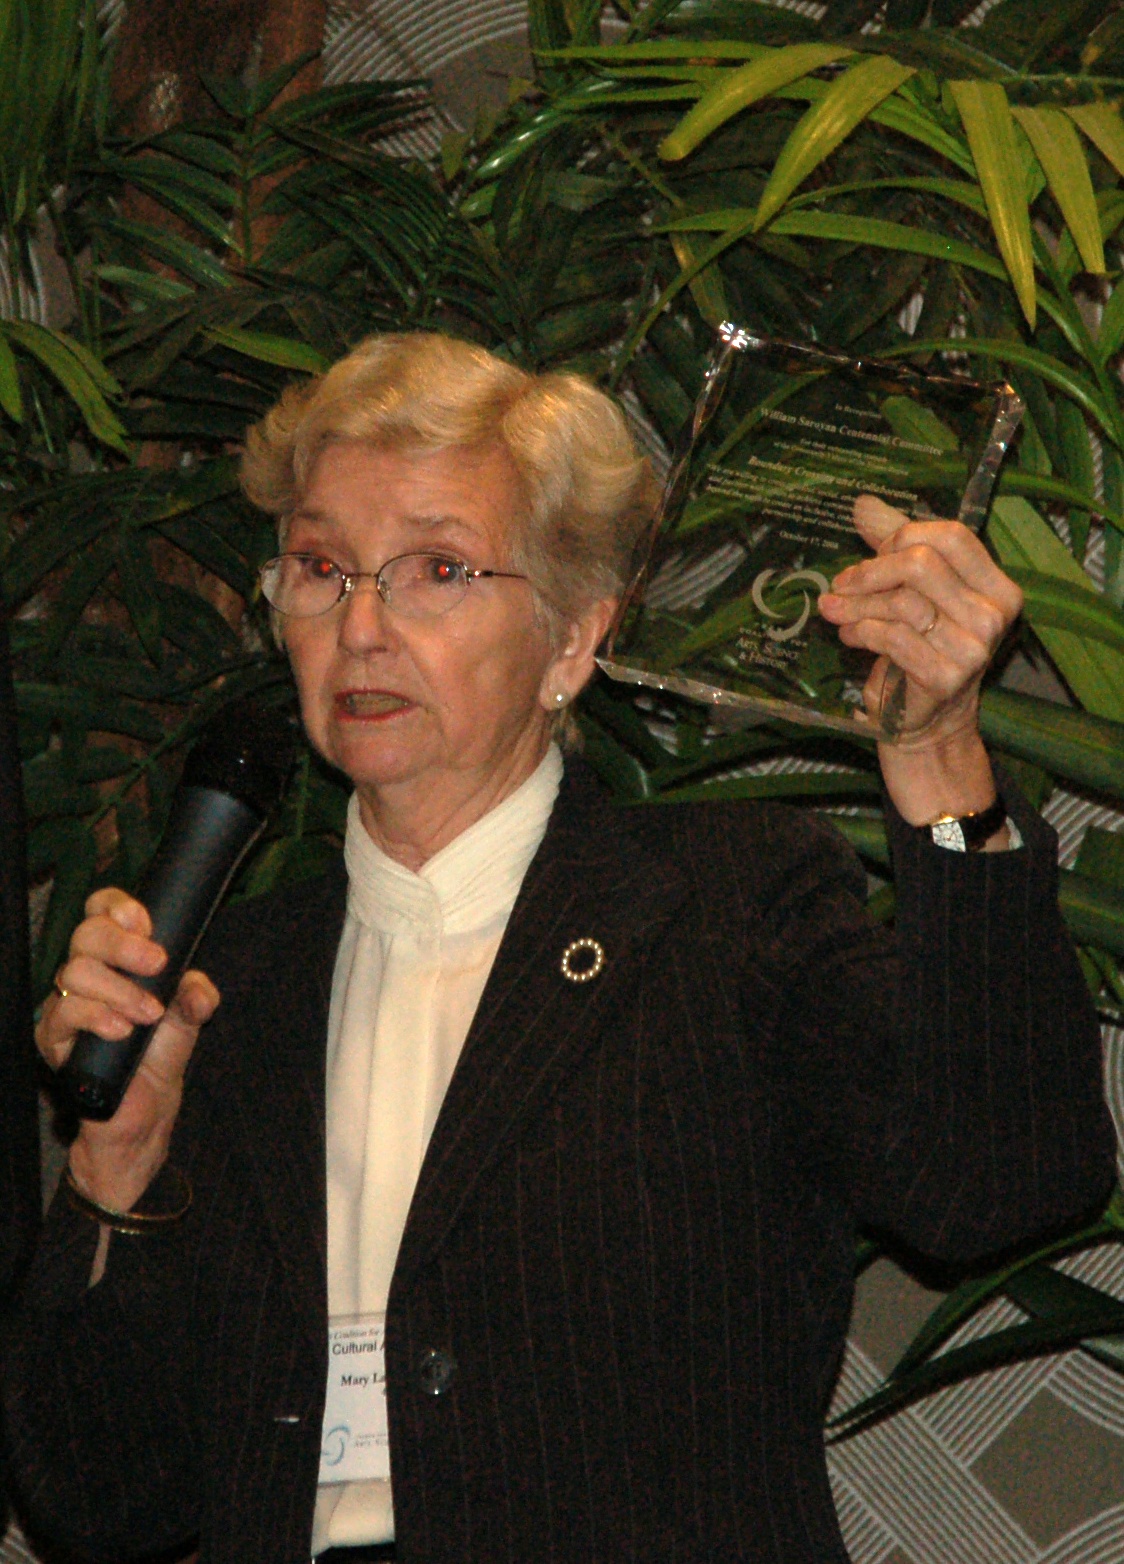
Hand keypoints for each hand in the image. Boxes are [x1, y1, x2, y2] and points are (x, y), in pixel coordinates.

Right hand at [40, 888, 218, 1215]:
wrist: (145, 1113)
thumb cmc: (159, 1057)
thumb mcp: (188, 1020)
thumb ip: (195, 995)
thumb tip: (195, 988)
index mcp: (117, 959)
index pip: (101, 911)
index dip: (118, 907)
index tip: (147, 922)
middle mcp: (87, 974)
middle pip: (86, 934)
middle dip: (124, 944)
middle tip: (157, 963)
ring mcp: (66, 1004)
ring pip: (75, 971)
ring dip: (119, 989)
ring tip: (148, 1014)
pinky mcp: (53, 1038)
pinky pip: (65, 1012)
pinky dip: (97, 1016)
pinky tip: (121, 1031)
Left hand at [817, 494, 1022, 826]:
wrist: (924, 722)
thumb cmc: (918, 649)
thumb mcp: (912, 593)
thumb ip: (894, 546)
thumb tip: (862, 504)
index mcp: (998, 587)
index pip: (952, 536)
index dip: (903, 537)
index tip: (870, 554)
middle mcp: (995, 616)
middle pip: (922, 564)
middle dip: (871, 571)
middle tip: (841, 585)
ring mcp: (974, 649)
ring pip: (901, 602)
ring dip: (857, 605)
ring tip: (835, 612)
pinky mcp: (946, 677)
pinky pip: (892, 637)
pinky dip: (861, 631)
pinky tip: (849, 636)